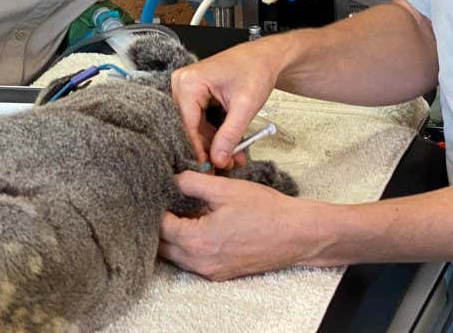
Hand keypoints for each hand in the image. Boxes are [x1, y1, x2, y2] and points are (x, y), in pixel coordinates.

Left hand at [158, 171, 317, 280]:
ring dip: (174, 237)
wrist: (296, 233)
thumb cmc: (264, 209)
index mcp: (197, 240)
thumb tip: (172, 178)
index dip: (156, 207)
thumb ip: (192, 182)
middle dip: (161, 224)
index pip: (160, 226)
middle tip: (168, 201)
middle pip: (163, 246)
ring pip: (177, 256)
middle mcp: (200, 262)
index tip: (159, 191)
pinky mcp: (221, 274)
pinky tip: (200, 226)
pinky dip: (189, 246)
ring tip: (183, 212)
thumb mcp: (225, 188)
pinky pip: (193, 262)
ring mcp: (211, 271)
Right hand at [171, 42, 279, 168]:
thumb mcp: (245, 105)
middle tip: (226, 166)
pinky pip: (202, 121)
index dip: (199, 149)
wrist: (266, 58)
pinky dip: (217, 134)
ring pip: (197, 127)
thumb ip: (230, 134)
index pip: (188, 124)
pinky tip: (230, 146)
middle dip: (210, 148)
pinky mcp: (196, 96)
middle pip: (191, 127)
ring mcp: (188, 90)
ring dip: (216, 144)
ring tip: (234, 158)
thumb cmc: (256, 69)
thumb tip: (218, 159)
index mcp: (189, 82)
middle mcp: (183, 85)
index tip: (209, 168)